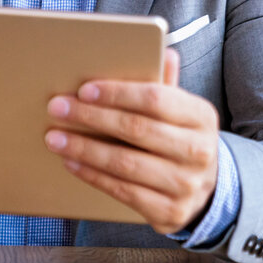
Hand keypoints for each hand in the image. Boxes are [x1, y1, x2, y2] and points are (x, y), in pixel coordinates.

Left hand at [45, 48, 220, 233]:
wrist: (206, 191)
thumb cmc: (182, 140)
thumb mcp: (182, 112)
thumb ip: (167, 85)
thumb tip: (163, 51)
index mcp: (202, 117)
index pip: (156, 99)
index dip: (117, 93)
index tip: (84, 89)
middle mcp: (198, 151)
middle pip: (136, 129)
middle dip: (91, 117)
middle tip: (58, 108)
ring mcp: (185, 184)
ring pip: (125, 163)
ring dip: (84, 149)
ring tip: (55, 138)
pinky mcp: (169, 212)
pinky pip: (122, 191)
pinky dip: (93, 175)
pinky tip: (72, 163)